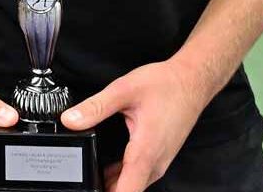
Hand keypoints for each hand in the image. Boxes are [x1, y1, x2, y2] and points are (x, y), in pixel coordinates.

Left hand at [60, 58, 217, 191]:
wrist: (192, 81)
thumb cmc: (165, 85)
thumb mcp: (124, 90)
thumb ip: (95, 107)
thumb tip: (70, 120)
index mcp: (145, 152)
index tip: (89, 188)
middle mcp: (154, 163)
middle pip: (126, 191)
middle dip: (103, 187)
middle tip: (84, 174)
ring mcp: (159, 162)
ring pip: (132, 184)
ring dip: (112, 183)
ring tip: (92, 169)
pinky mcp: (159, 158)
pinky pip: (138, 176)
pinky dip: (122, 175)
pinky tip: (108, 165)